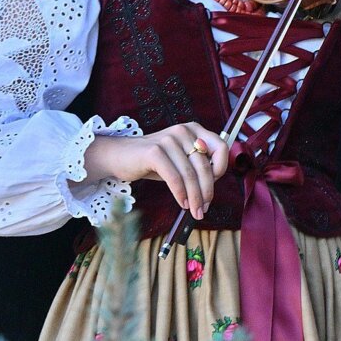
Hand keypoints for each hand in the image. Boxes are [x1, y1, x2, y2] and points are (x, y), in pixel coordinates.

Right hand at [85, 122, 229, 220]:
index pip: (221, 147)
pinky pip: (174, 178)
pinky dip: (180, 194)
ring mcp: (169, 140)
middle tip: (204, 208)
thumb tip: (212, 188)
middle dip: (207, 191)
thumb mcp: (179, 160)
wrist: (119, 156)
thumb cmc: (153, 161)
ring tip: (194, 211)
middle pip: (205, 165)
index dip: (221, 168)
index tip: (214, 186)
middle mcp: (183, 131)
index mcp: (194, 130)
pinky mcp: (155, 151)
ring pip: (190, 174)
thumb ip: (196, 166)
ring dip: (194, 197)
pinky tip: (182, 203)